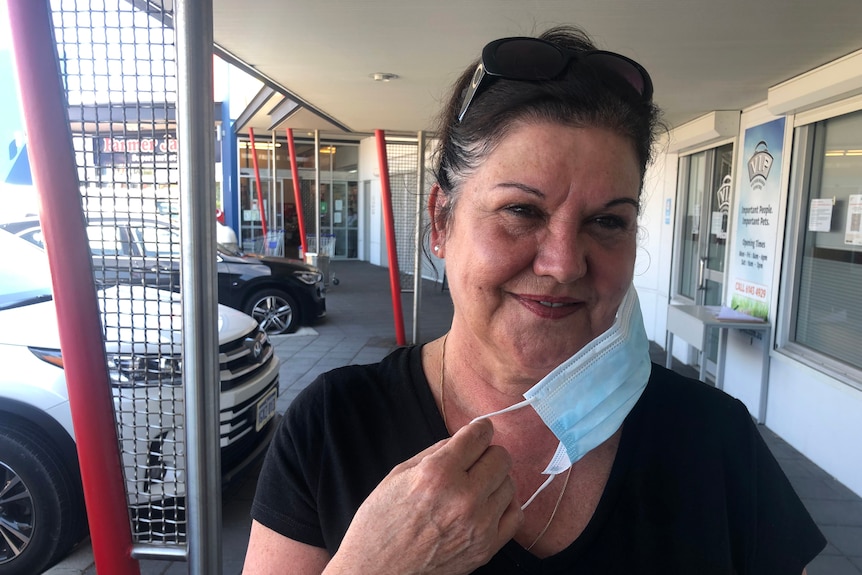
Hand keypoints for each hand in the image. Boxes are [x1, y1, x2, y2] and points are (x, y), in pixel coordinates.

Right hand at [324, 418, 522, 574]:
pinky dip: (504, 505)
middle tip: (474, 460)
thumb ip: (435, 452)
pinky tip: (487, 504)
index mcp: (437, 474)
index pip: (478, 436)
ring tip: (475, 486)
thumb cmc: (380, 523)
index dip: (480, 428)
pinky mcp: (486, 548)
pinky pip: (515, 514)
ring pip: (510, 483)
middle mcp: (463, 498)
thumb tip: (463, 439)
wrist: (376, 572)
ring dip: (494, 479)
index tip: (480, 430)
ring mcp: (479, 525)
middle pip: (500, 457)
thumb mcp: (397, 476)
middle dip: (487, 452)